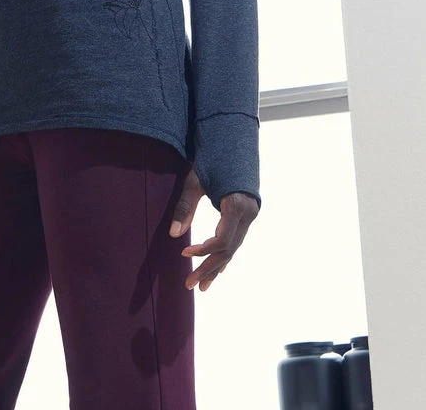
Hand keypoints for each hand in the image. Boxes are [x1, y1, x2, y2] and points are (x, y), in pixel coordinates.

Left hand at [168, 165, 258, 291]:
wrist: (231, 138)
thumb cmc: (211, 157)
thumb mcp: (195, 180)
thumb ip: (186, 207)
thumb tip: (174, 235)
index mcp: (238, 205)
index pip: (222, 240)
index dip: (203, 251)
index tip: (184, 255)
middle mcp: (249, 213)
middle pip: (229, 249)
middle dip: (209, 268)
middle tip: (191, 286)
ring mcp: (251, 214)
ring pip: (234, 247)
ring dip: (217, 266)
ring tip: (201, 286)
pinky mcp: (247, 214)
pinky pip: (236, 239)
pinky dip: (225, 254)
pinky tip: (216, 269)